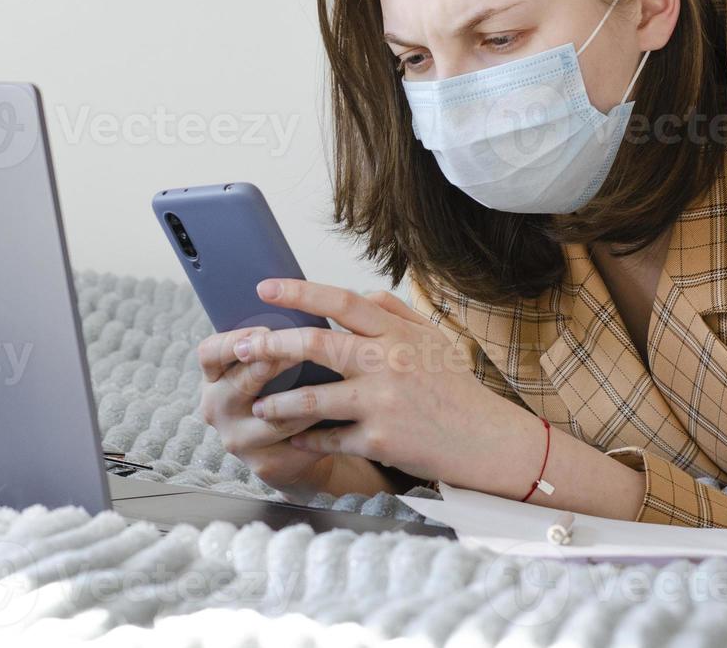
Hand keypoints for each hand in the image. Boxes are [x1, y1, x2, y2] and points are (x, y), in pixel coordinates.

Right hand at [196, 324, 337, 493]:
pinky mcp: (266, 464)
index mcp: (214, 377)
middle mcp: (217, 409)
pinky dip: (322, 426)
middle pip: (241, 382)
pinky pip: (298, 442)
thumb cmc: (283, 388)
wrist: (293, 445)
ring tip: (336, 378)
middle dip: (276, 362)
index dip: (236, 339)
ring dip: (308, 396)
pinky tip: (342, 412)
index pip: (209, 353)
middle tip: (308, 346)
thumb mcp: (270, 364)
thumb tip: (302, 309)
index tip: (267, 327)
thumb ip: (275, 340)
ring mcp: (238, 440)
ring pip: (275, 416)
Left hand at [227, 278, 539, 492]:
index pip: (342, 302)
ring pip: (311, 398)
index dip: (300, 292)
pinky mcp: (379, 440)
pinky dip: (306, 438)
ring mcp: (382, 403)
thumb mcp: (433, 339)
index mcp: (398, 333)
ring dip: (277, 401)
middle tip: (240, 344)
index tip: (265, 287)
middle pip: (315, 345)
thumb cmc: (455, 388)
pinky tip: (292, 438)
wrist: (485, 440)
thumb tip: (357, 295)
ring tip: (258, 403)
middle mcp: (388, 362)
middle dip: (270, 343)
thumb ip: (394, 313)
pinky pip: (328, 437)